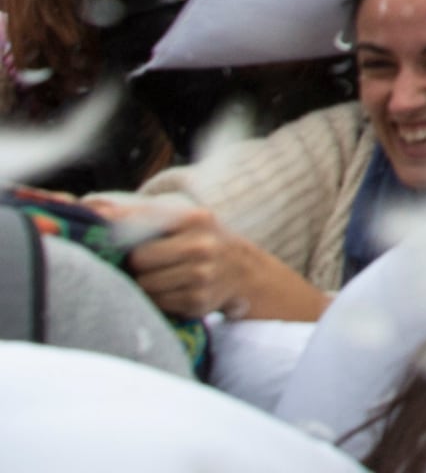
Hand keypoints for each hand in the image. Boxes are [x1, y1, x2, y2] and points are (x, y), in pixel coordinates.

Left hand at [108, 202, 327, 323]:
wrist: (244, 271)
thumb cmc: (202, 242)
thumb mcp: (185, 221)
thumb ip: (144, 216)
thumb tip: (95, 208)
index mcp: (194, 219)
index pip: (144, 221)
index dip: (117, 224)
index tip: (96, 222)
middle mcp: (201, 245)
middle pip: (139, 258)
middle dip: (138, 263)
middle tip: (149, 262)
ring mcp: (202, 275)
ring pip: (145, 284)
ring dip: (147, 284)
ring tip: (163, 277)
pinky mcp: (198, 302)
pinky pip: (157, 303)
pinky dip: (160, 299)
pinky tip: (174, 290)